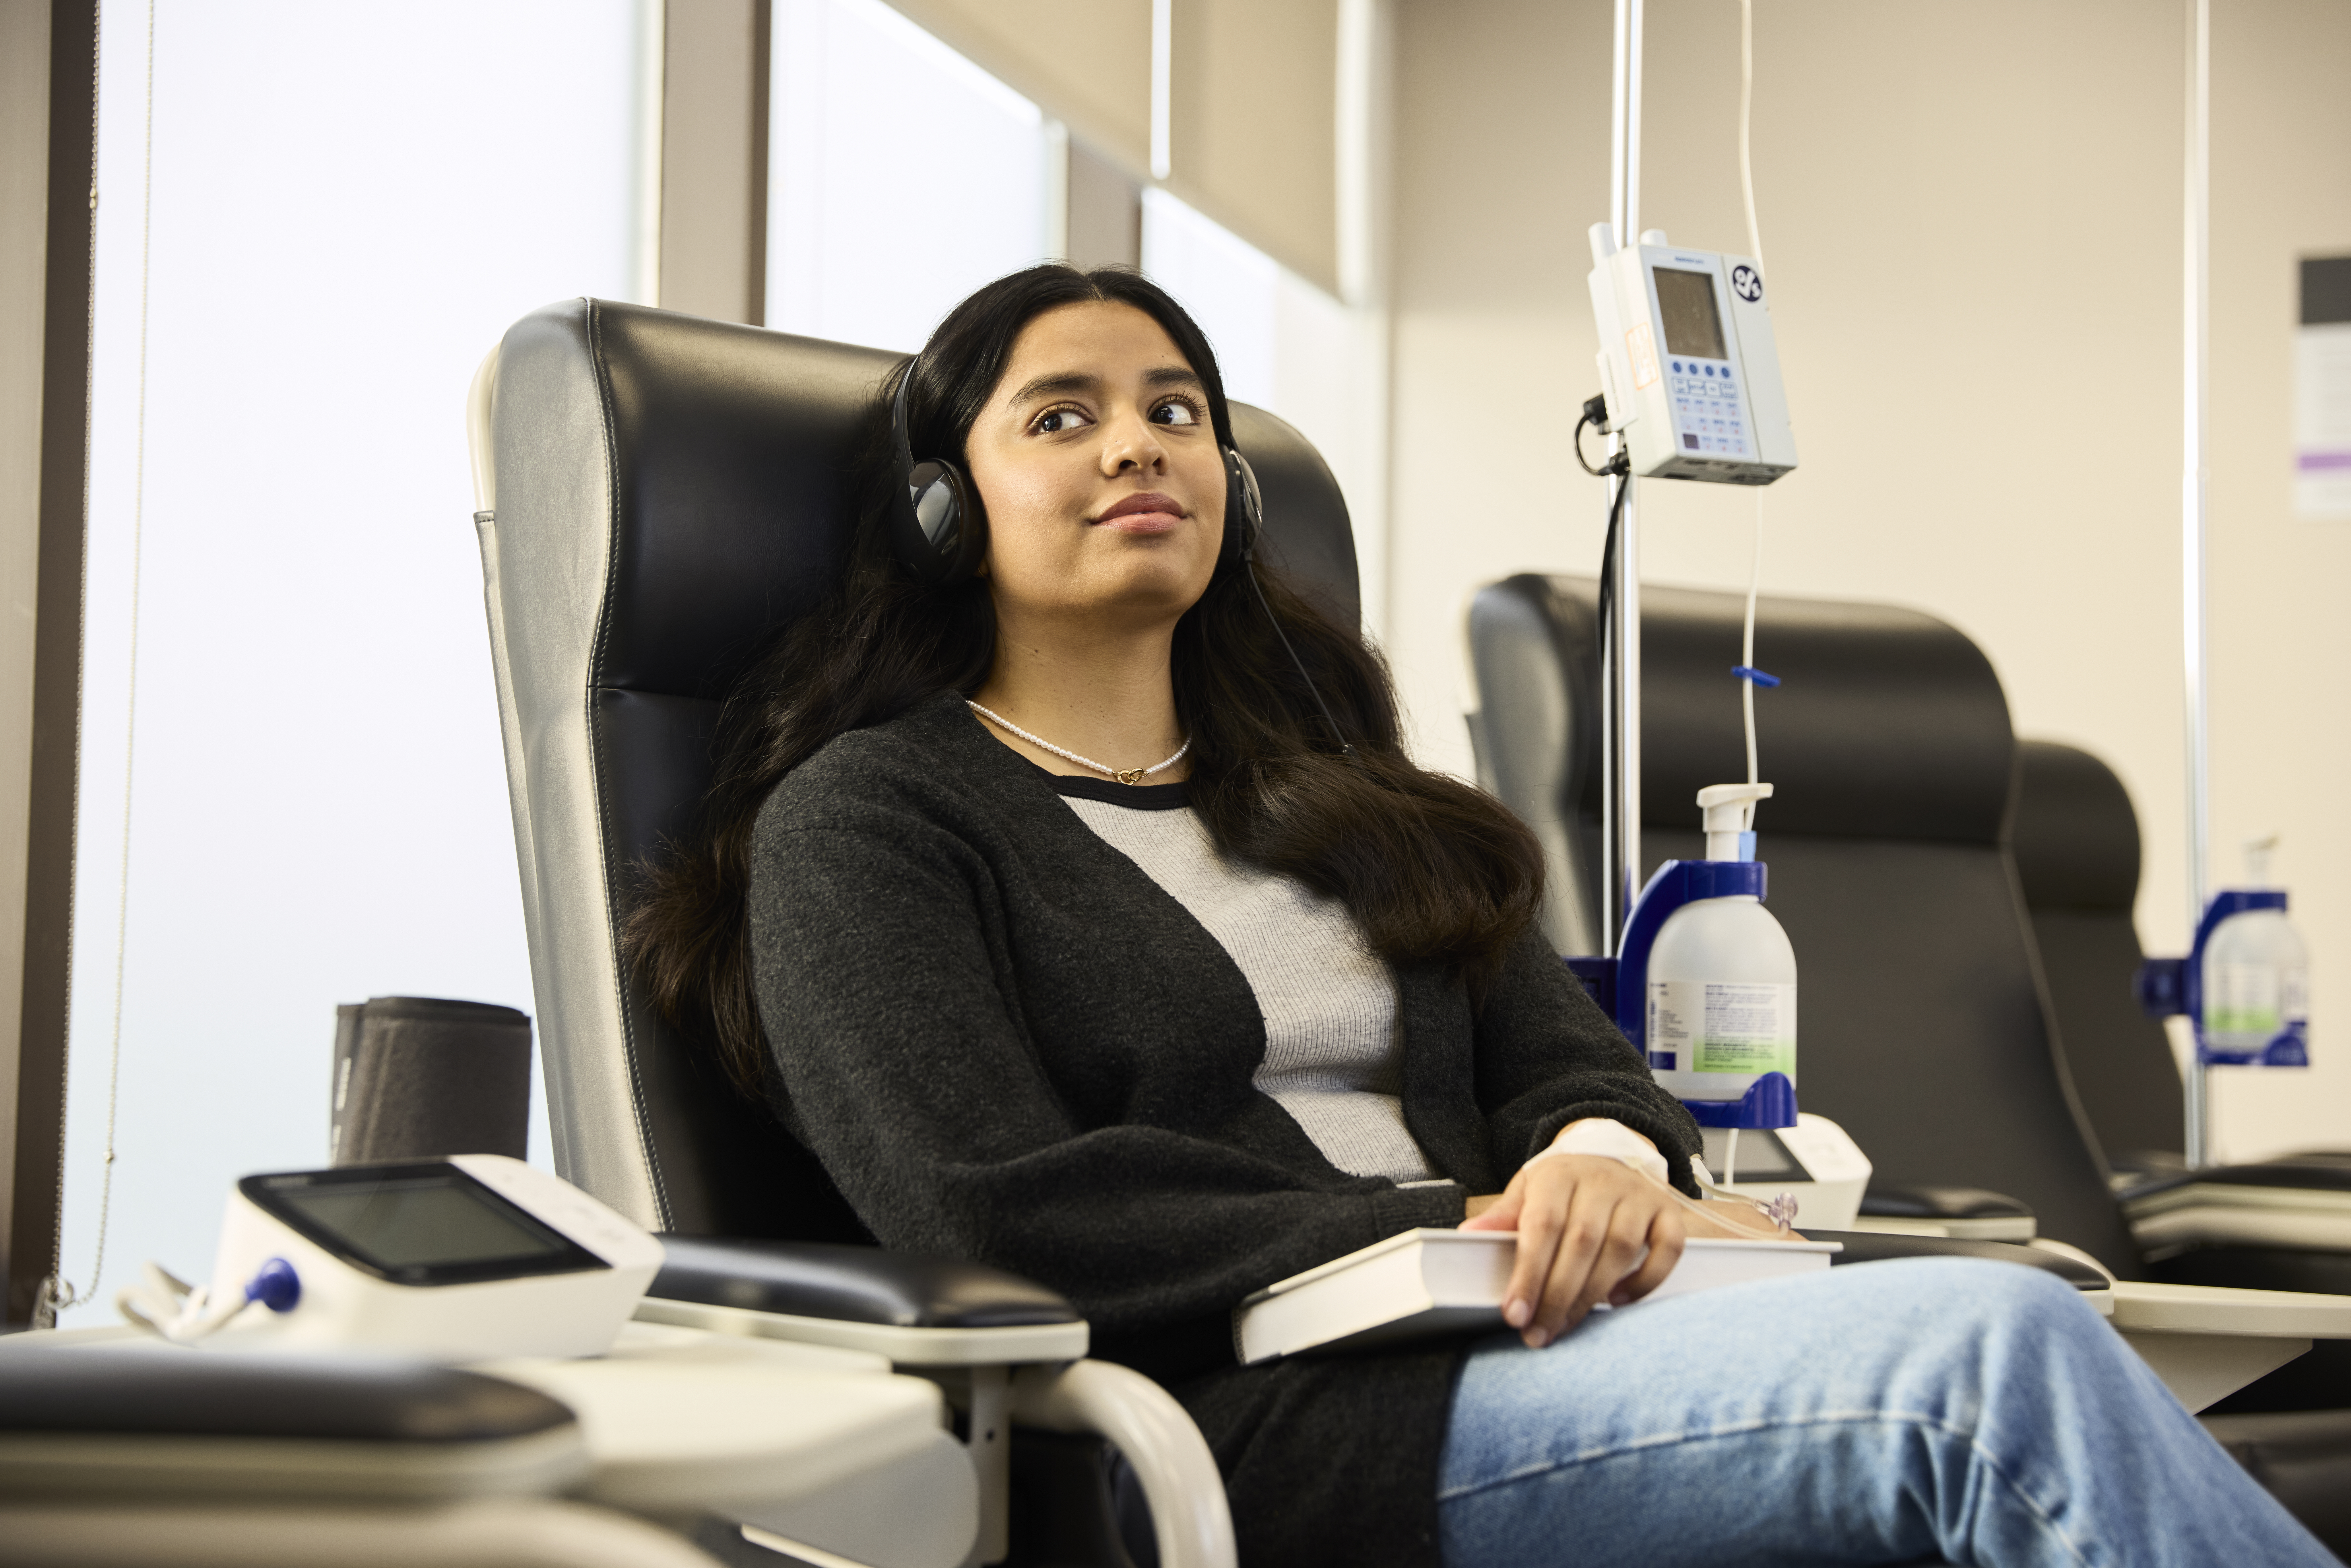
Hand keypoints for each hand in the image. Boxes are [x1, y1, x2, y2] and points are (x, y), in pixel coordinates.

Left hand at [1459, 1154, 1684, 1347]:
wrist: (1608, 1157)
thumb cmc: (1562, 1186)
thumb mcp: (1527, 1191)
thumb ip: (1503, 1216)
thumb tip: (1469, 1234)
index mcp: (1559, 1175)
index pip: (1543, 1225)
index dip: (1529, 1273)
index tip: (1514, 1313)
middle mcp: (1602, 1182)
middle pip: (1581, 1243)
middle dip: (1557, 1296)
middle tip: (1538, 1333)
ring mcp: (1638, 1196)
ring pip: (1620, 1249)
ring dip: (1592, 1295)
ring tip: (1566, 1325)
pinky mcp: (1667, 1212)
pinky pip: (1667, 1249)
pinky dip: (1646, 1280)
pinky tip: (1618, 1301)